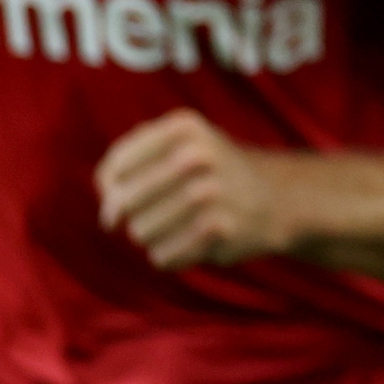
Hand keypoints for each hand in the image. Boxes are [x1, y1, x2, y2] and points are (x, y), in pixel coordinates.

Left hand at [96, 109, 289, 269]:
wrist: (275, 198)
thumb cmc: (207, 172)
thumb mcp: (175, 145)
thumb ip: (124, 167)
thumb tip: (109, 217)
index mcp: (183, 126)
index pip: (115, 168)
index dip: (111, 189)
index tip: (124, 195)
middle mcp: (198, 154)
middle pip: (124, 203)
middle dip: (130, 216)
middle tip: (153, 213)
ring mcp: (212, 191)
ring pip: (140, 233)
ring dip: (150, 237)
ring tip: (176, 225)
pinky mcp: (222, 229)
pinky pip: (162, 257)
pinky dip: (169, 255)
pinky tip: (189, 243)